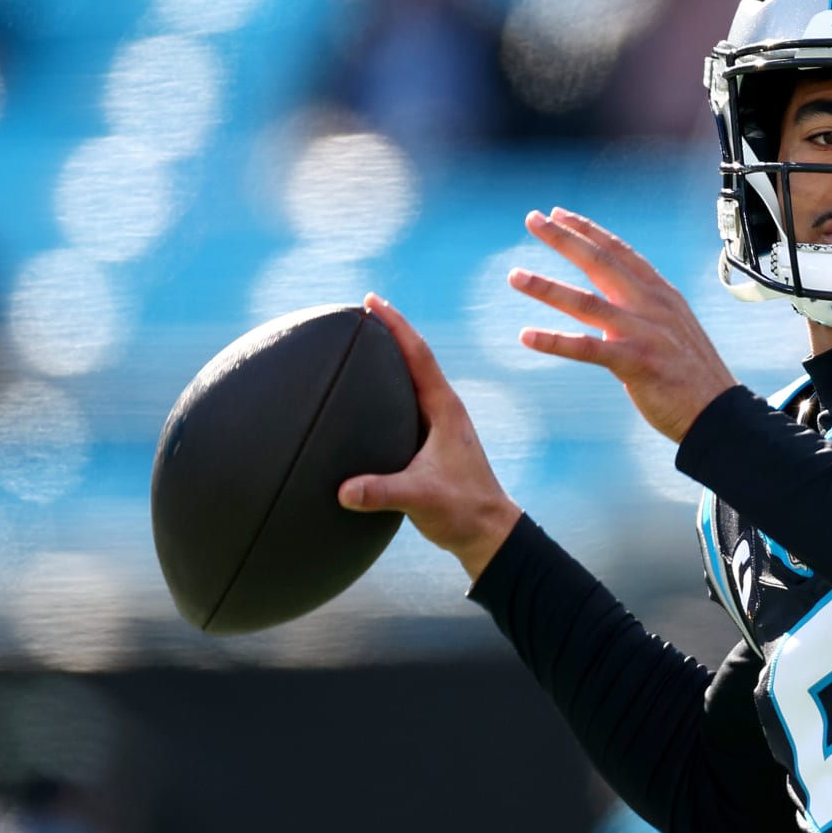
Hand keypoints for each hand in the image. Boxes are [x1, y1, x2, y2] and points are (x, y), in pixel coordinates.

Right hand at [338, 294, 522, 581]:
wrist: (488, 532)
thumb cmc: (462, 511)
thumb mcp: (421, 499)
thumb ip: (383, 493)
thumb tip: (343, 491)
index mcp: (446, 411)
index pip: (419, 356)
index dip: (396, 325)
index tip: (372, 300)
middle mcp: (444, 410)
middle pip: (414, 359)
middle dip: (389, 333)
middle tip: (358, 311)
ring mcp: (439, 426)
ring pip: (411, 382)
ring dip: (388, 361)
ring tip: (357, 345)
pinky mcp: (432, 442)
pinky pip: (404, 405)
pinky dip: (385, 391)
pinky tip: (363, 397)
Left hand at [511, 207, 737, 441]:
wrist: (719, 411)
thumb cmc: (693, 373)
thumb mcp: (672, 328)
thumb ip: (642, 310)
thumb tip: (608, 302)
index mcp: (661, 294)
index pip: (619, 251)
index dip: (587, 230)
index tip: (558, 213)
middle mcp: (652, 305)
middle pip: (600, 263)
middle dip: (563, 239)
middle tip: (532, 219)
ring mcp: (644, 332)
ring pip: (587, 302)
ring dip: (547, 287)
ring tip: (515, 276)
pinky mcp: (636, 363)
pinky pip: (588, 349)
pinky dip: (555, 341)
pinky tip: (527, 336)